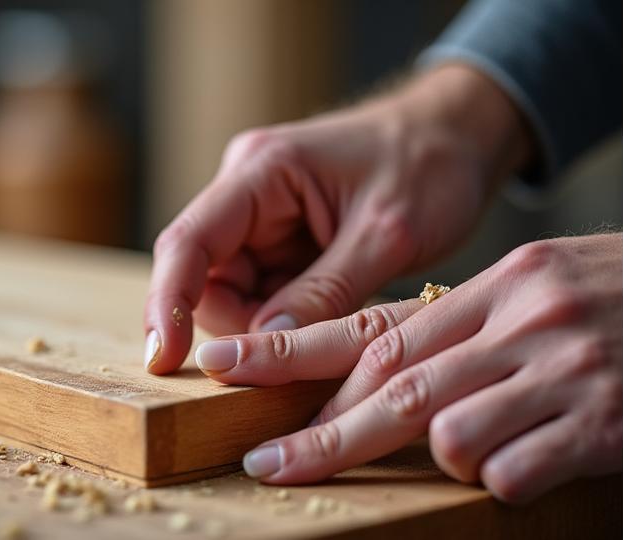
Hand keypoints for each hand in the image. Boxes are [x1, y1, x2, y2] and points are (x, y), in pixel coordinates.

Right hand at [143, 64, 532, 373]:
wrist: (460, 135)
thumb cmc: (431, 164)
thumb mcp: (387, 233)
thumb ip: (325, 292)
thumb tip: (263, 348)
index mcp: (262, 171)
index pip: (188, 242)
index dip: (166, 303)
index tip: (163, 361)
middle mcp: (247, 192)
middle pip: (206, 278)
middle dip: (241, 324)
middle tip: (304, 348)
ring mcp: (261, 218)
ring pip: (234, 294)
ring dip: (269, 323)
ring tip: (336, 319)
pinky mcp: (281, 240)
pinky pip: (265, 293)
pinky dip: (289, 317)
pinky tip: (332, 314)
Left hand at [204, 234, 621, 502]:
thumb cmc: (618, 299)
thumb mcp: (540, 289)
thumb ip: (464, 327)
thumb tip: (379, 374)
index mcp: (499, 284)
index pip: (375, 326)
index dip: (295, 353)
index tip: (232, 368)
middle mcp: (523, 320)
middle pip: (393, 387)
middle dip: (324, 434)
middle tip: (268, 464)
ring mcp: (564, 371)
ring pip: (448, 432)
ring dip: (442, 454)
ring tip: (484, 443)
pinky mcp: (604, 422)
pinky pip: (511, 471)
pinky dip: (502, 477)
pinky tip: (534, 460)